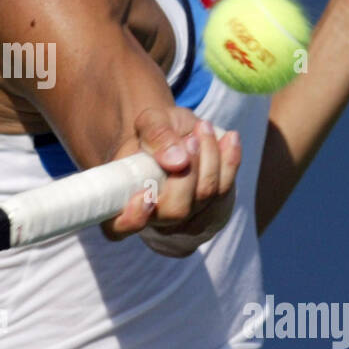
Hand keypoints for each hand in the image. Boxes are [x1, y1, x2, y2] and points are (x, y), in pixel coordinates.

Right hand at [102, 105, 240, 256]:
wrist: (179, 136)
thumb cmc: (157, 131)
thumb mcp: (152, 121)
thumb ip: (157, 134)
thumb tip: (177, 161)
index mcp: (123, 198)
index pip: (118, 227)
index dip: (131, 219)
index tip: (145, 195)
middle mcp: (153, 217)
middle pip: (175, 211)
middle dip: (189, 173)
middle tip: (191, 139)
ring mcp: (184, 220)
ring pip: (205, 198)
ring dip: (211, 158)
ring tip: (204, 128)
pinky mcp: (211, 213)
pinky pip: (225, 193)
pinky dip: (230, 162)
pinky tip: (230, 138)